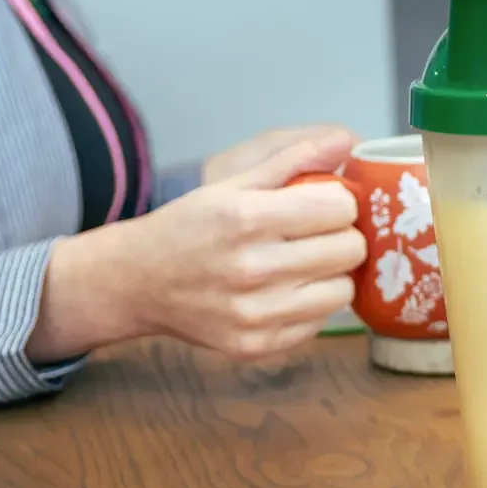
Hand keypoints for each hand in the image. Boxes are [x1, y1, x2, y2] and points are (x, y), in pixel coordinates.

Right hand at [30, 130, 365, 362]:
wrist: (136, 282)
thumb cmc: (188, 227)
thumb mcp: (232, 183)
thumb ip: (294, 160)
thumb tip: (346, 142)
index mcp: (247, 219)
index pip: (340, 208)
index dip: (340, 202)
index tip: (325, 204)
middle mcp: (253, 269)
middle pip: (350, 249)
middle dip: (342, 235)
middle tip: (318, 234)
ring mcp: (255, 314)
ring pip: (343, 290)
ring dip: (331, 274)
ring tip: (304, 264)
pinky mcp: (256, 346)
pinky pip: (319, 323)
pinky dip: (311, 306)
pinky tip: (286, 292)